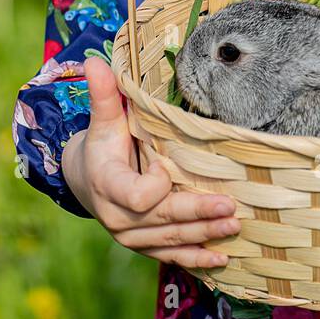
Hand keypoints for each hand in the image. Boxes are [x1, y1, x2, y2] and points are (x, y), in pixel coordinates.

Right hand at [61, 58, 239, 266]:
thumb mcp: (103, 120)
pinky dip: (196, 258)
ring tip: (235, 226)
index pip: (138, 196)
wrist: (84, 181)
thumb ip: (103, 94)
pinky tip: (222, 257)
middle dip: (197, 213)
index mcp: (108, 185)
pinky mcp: (145, 246)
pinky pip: (171, 256)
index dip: (156, 184)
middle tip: (231, 207)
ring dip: (204, 235)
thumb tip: (93, 60)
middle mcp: (117, 218)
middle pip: (163, 219)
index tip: (166, 165)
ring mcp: (131, 237)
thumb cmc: (102, 145)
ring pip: (172, 239)